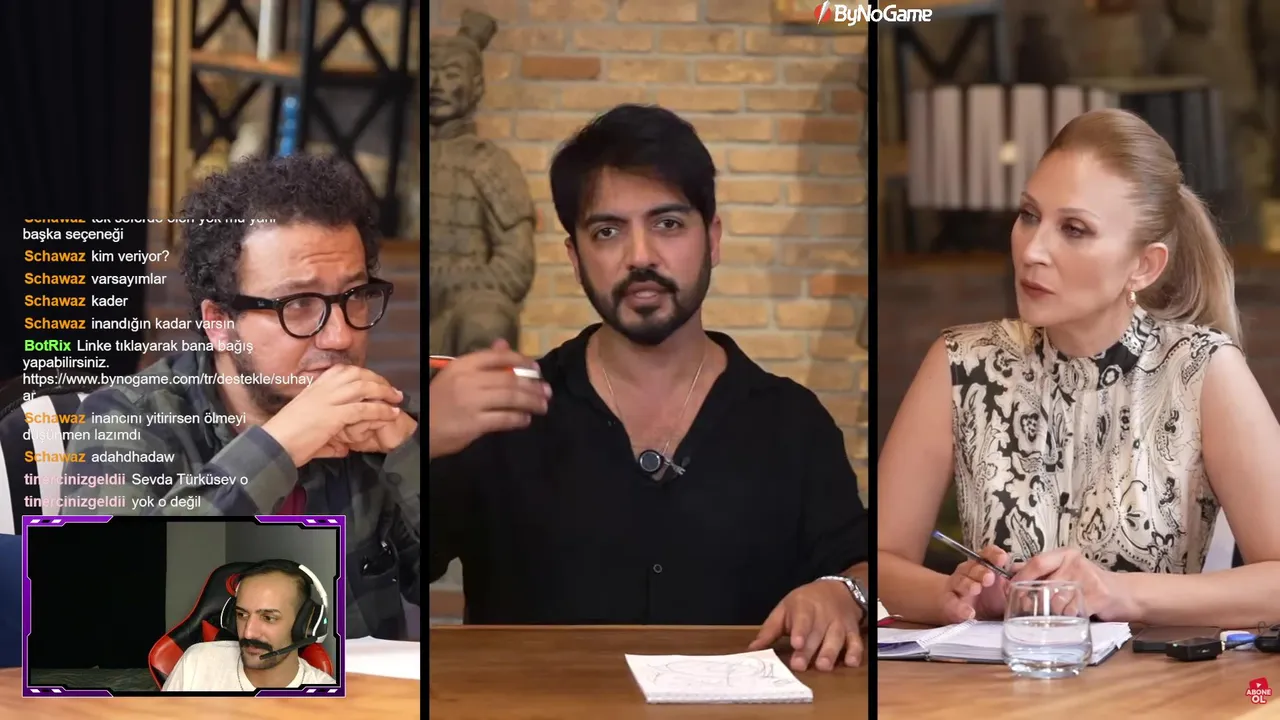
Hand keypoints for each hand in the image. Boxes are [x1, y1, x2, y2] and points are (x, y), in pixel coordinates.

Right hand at [261, 365, 404, 466]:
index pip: (343, 371)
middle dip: (378, 380)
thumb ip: (328, 438)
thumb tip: (343, 449)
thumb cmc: (285, 440)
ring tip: (395, 399)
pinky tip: (390, 414)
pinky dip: (380, 410)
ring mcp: (326, 401)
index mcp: (314, 388)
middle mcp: (321, 390)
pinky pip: (362, 409)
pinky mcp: (331, 416)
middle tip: (391, 391)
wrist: (272, 446)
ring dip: (383, 392)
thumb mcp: (308, 430)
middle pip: (357, 375)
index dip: (364, 374)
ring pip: (362, 387)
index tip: (376, 382)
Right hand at [427, 339, 550, 458]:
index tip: (537, 369)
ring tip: (542, 406)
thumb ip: (482, 361)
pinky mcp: (474, 424)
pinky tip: (526, 419)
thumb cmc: (439, 401)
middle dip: (533, 385)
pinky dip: (519, 418)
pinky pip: (504, 419)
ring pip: (511, 397)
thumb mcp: (456, 375)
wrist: (420, 428)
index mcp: (463, 365)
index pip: (499, 356)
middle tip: (547, 391)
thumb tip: (503, 344)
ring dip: (531, 401)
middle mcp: (468, 381)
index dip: (522, 360)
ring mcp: (471, 402)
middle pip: (510, 378)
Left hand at [748, 579, 863, 671]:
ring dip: (830, 653)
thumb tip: (753, 649)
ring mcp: (839, 624)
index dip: (800, 631)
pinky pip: (856, 642)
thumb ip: (770, 630)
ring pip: (836, 638)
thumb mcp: (785, 609)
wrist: (838, 590)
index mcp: (804, 607)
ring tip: (823, 666)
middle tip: (799, 665)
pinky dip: (855, 652)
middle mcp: (823, 615)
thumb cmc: (805, 603)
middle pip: (816, 634)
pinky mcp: (852, 632)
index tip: (796, 643)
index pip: (802, 619)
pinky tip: (851, 662)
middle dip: (809, 650)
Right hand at [942, 545, 1013, 621]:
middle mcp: (968, 572)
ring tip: (976, 589)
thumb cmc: (987, 599)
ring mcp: (956, 586)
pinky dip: (959, 607)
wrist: (959, 608)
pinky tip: (969, 613)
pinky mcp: (948, 602)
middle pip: (972, 567)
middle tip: (989, 578)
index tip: (1002, 559)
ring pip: (960, 580)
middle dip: (981, 571)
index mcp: (983, 566)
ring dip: (968, 584)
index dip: (993, 555)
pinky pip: (951, 602)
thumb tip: (1033, 595)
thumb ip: (1014, 590)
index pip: (987, 554)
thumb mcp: (1003, 593)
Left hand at [1012, 548, 1136, 620]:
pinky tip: (1070, 617)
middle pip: (1044, 585)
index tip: (1010, 589)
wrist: (1123, 594)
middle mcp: (1075, 563)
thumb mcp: (1064, 570)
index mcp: (1065, 554)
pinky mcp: (1098, 596)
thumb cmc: (1087, 583)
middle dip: (1034, 600)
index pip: (1036, 562)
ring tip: (1055, 613)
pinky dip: (1067, 617)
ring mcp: (1088, 579)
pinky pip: (1071, 611)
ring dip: (1052, 612)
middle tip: (1029, 608)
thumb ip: (1040, 570)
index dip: (1021, 577)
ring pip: (1056, 601)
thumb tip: (1011, 569)